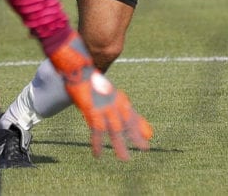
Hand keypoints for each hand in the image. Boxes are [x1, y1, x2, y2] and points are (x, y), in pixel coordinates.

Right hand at [48, 33, 151, 158]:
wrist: (78, 67)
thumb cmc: (88, 78)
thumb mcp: (103, 89)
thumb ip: (111, 98)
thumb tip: (117, 103)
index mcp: (117, 97)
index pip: (132, 114)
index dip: (140, 125)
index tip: (149, 136)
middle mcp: (114, 103)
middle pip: (128, 123)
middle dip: (136, 136)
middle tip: (145, 148)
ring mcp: (104, 108)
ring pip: (116, 130)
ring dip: (120, 145)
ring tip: (125, 159)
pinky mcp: (92, 111)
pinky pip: (96, 131)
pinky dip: (97, 144)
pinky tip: (98, 154)